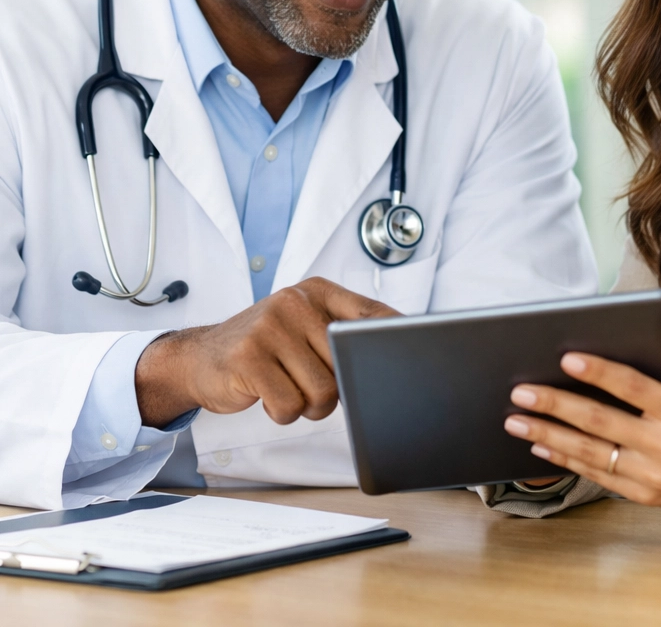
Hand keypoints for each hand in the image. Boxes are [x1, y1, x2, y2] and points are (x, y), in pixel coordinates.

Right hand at [136, 278, 397, 427]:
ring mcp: (269, 327)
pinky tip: (267, 395)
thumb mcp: (304, 326)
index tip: (414, 355)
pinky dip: (282, 413)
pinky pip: (289, 406)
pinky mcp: (247, 358)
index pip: (371, 314)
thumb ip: (343, 334)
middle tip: (312, 383)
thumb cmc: (266, 347)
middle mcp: (295, 302)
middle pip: (348, 364)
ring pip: (322, 391)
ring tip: (287, 387)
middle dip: (337, 388)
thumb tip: (393, 356)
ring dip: (308, 405)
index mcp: (317, 292)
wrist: (201, 357)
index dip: (395, 338)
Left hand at [503, 336, 660, 517]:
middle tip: (521, 391)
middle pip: (599, 421)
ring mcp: (652, 474)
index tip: (567, 358)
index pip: (631, 387)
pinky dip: (567, 460)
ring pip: (590, 452)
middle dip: (555, 404)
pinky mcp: (645, 495)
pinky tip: (542, 446)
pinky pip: (598, 475)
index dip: (598, 372)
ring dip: (549, 434)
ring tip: (517, 420)